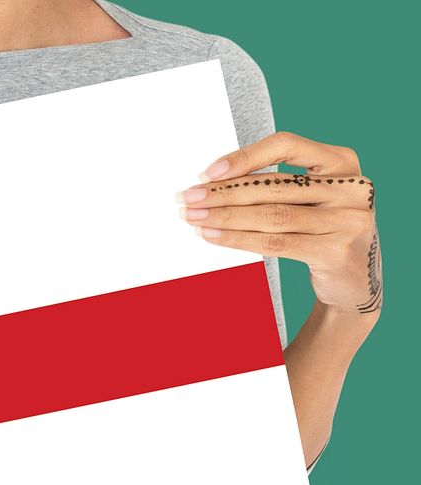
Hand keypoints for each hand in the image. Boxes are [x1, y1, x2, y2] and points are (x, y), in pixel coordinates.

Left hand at [176, 131, 381, 317]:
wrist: (355, 282)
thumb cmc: (322, 232)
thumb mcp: (311, 200)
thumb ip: (277, 186)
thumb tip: (213, 182)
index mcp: (343, 162)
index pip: (287, 145)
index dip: (244, 156)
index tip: (208, 172)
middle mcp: (351, 187)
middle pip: (273, 185)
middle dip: (222, 192)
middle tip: (187, 197)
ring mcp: (348, 220)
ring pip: (272, 215)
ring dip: (224, 216)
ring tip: (193, 218)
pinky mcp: (336, 252)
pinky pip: (276, 243)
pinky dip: (238, 239)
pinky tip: (212, 236)